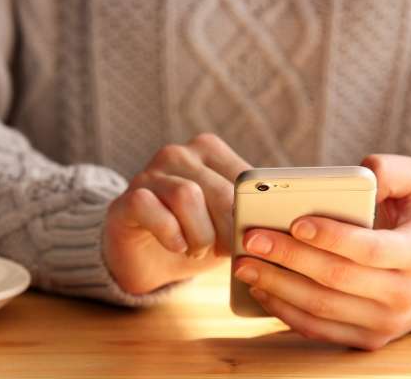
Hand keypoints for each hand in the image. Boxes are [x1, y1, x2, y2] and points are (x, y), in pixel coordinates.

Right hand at [104, 133, 251, 293]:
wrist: (146, 260)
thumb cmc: (194, 236)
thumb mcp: (228, 224)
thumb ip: (250, 211)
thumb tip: (283, 215)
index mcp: (209, 151)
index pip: (245, 177)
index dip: (254, 213)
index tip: (255, 237)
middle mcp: (178, 154)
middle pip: (220, 189)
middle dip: (229, 229)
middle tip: (227, 252)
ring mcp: (149, 173)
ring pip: (187, 196)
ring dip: (200, 235)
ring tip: (197, 249)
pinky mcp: (127, 198)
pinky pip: (151, 207)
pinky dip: (170, 234)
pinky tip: (176, 246)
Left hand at [233, 154, 410, 349]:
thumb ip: (395, 171)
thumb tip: (365, 170)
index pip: (370, 250)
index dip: (331, 237)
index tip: (295, 222)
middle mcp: (404, 295)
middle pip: (336, 279)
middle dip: (288, 258)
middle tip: (251, 239)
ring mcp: (385, 323)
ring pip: (321, 308)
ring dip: (277, 286)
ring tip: (244, 264)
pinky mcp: (365, 339)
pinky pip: (317, 330)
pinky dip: (284, 311)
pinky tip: (260, 288)